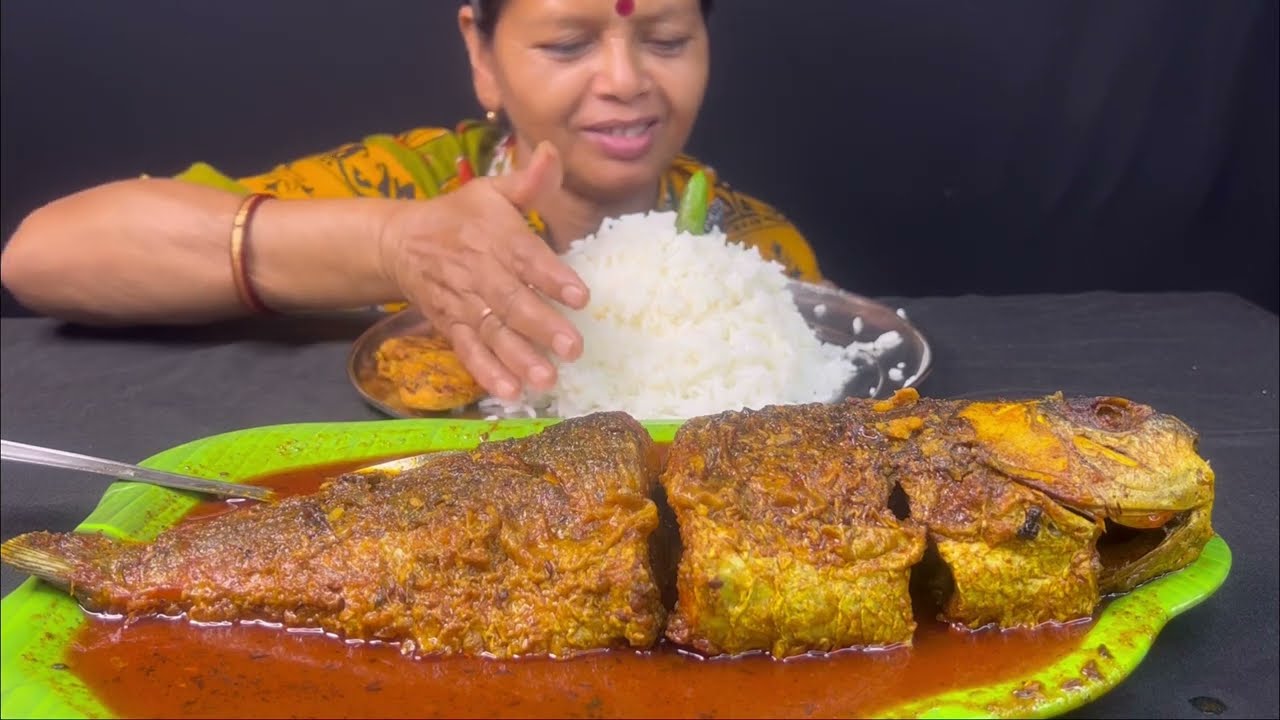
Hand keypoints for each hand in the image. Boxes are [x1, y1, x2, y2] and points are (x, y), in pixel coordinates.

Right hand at [379, 142, 589, 400]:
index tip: (581, 296)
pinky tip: (508, 392)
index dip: (553, 276)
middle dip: (542, 326)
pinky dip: (486, 372)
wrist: (400, 242)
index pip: (527, 257)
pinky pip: (468, 351)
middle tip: (573, 348)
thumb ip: (528, 182)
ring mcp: (463, 302)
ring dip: (519, 358)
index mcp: (495, 236)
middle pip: (512, 301)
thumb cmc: (459, 217)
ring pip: (492, 332)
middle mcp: (479, 272)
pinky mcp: (450, 325)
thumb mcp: (490, 191)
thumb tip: (555, 152)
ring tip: (546, 379)